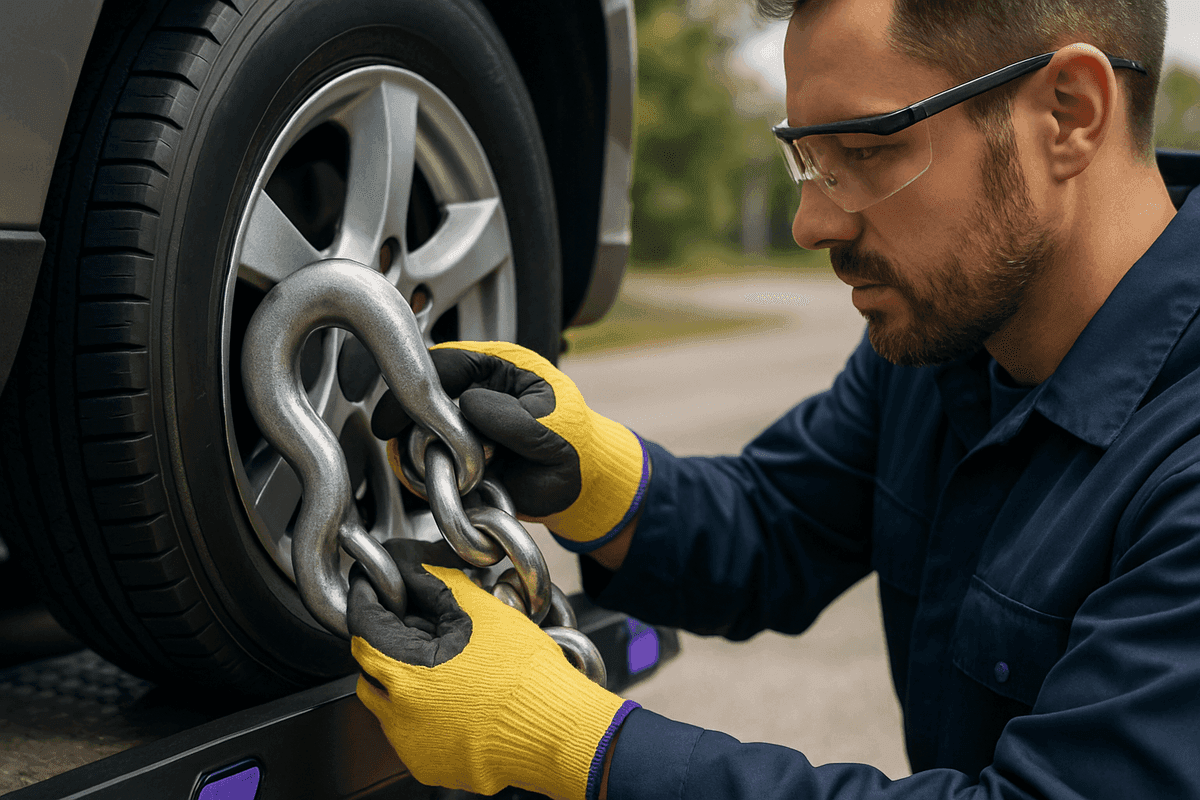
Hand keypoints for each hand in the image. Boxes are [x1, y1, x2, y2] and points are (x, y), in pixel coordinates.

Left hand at [348, 538, 636, 799]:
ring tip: (441, 661)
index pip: (363, 628)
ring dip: (403, 679)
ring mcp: (413, 745)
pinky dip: (423, 712)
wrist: (557, 728)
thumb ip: (435, 582)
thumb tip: (409, 562)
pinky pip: (411, 732)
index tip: (379, 590)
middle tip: (414, 624)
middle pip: (371, 667)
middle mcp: (398, 716)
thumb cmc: (525, 673)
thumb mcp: (479, 611)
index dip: (369, 602)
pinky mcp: (430, 765)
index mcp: (404, 673)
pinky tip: (455, 696)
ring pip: (388, 703)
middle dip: (385, 642)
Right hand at [371, 341, 649, 551]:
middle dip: (410, 420)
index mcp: (499, 367)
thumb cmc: (574, 447)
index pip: (446, 362)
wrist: (579, 488)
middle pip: (420, 394)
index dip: (416, 384)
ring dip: (417, 450)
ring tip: (442, 470)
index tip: (397, 412)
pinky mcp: (453, 454)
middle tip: (407, 444)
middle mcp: (473, 390)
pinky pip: (423, 460)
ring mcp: (460, 423)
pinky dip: (423, 474)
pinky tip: (442, 484)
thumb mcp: (554, 431)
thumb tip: (469, 404)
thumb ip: (515, 419)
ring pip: (415, 428)